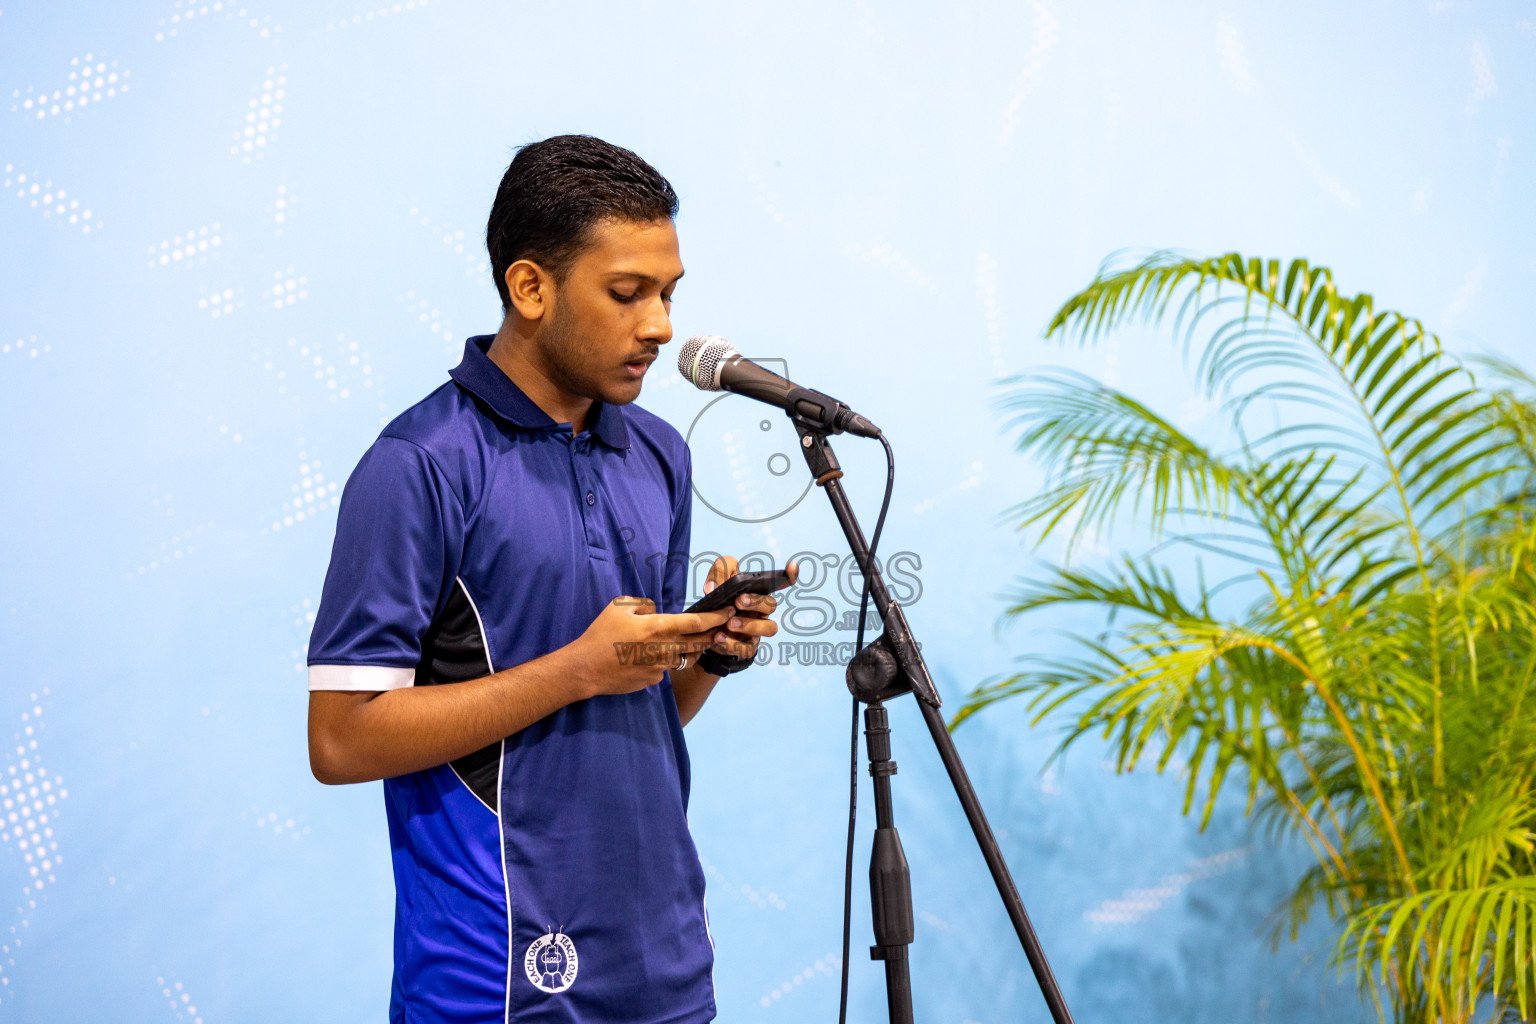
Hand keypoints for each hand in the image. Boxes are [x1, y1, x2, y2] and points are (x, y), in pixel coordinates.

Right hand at [569, 596, 733, 697]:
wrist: (586, 669)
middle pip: (700, 642)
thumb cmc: (600, 634)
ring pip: (686, 657)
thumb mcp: (619, 606)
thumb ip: (644, 604)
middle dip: (714, 634)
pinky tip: (657, 656)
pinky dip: (668, 660)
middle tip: (723, 627)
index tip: (728, 611)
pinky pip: (667, 668)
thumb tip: (657, 609)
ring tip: (697, 640)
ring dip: (694, 649)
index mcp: (658, 627)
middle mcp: (664, 649)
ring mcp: (660, 667)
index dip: (716, 617)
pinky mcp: (654, 680)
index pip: (697, 622)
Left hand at [700, 556, 799, 663]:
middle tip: (738, 601)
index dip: (790, 575)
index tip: (792, 565)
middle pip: (771, 605)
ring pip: (770, 628)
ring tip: (729, 623)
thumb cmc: (717, 603)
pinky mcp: (747, 647)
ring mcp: (758, 630)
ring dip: (750, 625)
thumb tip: (713, 587)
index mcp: (757, 592)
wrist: (706, 633)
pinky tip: (719, 637)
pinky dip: (733, 644)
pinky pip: (748, 648)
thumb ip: (718, 573)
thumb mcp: (714, 582)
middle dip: (756, 602)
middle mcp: (762, 611)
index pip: (780, 582)